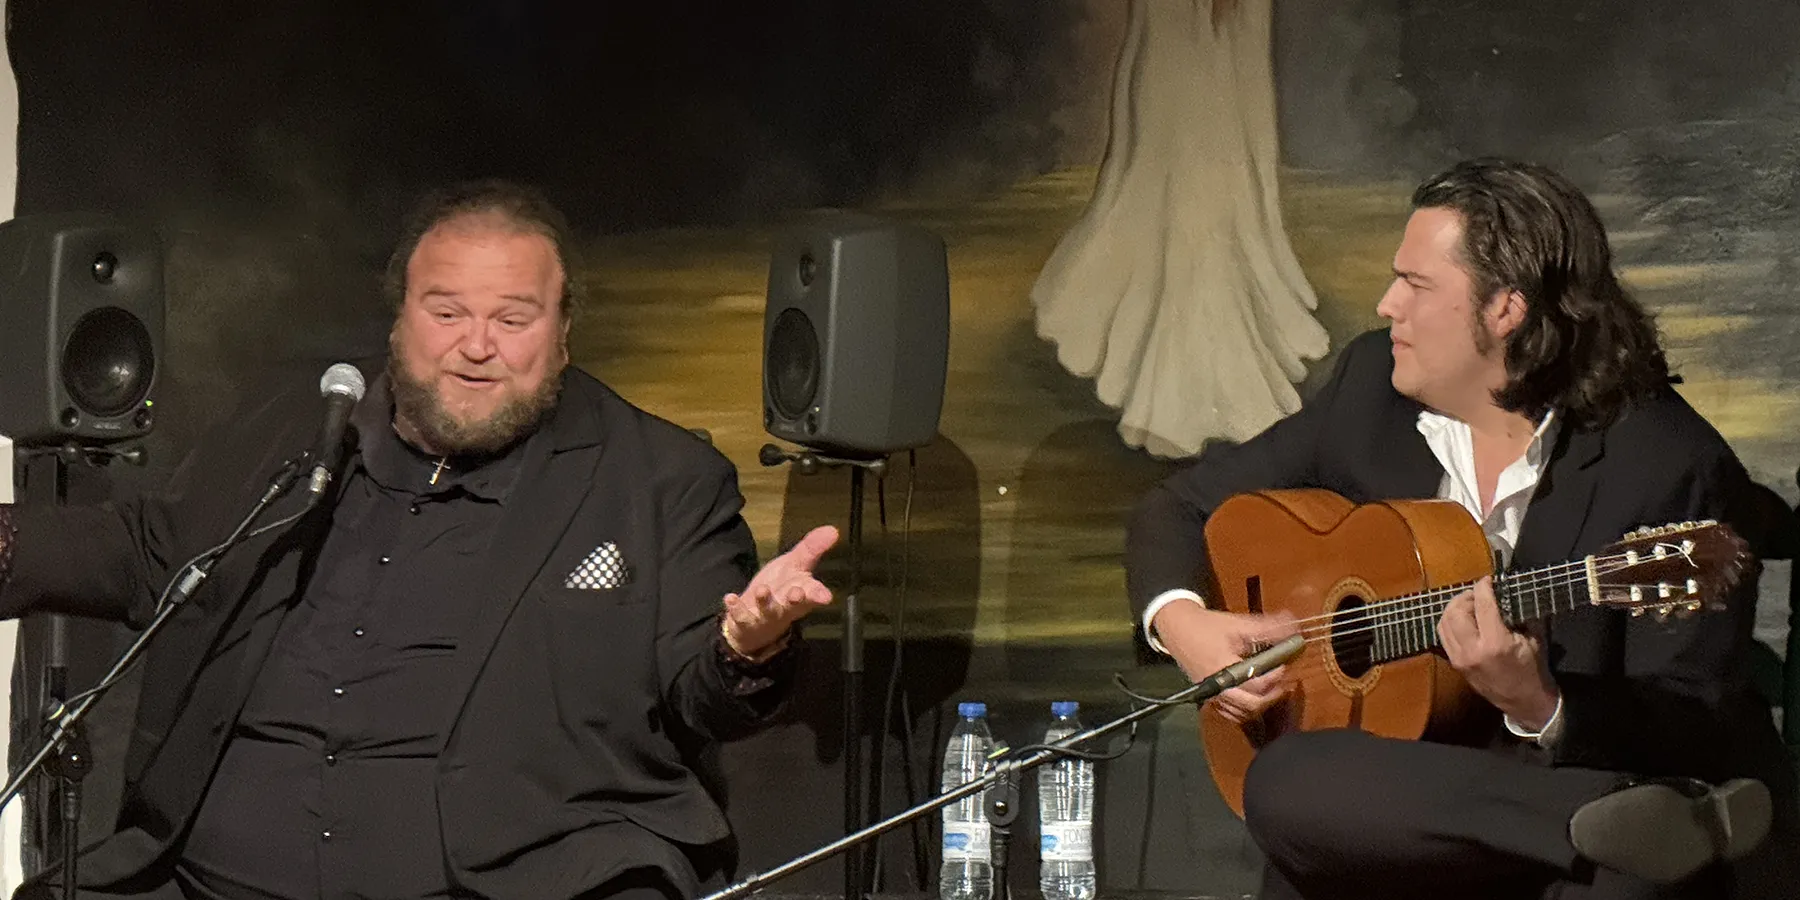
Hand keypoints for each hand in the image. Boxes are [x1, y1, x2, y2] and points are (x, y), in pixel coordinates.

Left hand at [723, 525, 838, 659]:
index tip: (826, 597)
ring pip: (768, 610)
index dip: (819, 595)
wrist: (757, 622)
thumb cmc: (781, 589)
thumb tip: (834, 529)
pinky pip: (741, 616)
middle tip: (797, 593)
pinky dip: (736, 608)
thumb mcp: (795, 565)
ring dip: (765, 601)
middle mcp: (786, 606)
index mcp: (801, 593)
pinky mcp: (746, 622)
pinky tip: (730, 597)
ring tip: (762, 590)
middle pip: (793, 605)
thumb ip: (812, 548)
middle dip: (795, 600)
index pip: (813, 594)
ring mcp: (766, 616)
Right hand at [1153, 601, 1296, 723]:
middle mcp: (1218, 687)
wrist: (1178, 629)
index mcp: (1225, 668)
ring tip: (1273, 690)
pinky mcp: (1209, 698)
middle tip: (1285, 683)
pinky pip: (1231, 715)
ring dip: (1262, 704)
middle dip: (1272, 696)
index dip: (1275, 677)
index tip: (1284, 666)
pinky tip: (1255, 699)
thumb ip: (1266, 627)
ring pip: (1243, 713)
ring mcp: (1212, 695)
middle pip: (1252, 705)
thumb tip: (1292, 627)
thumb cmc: (1207, 626)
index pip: (1256, 684)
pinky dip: (1246, 711)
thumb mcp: (1237, 623)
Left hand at [1437, 576, 1559, 728]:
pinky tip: (1463, 619)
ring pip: (1444, 622)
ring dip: (1455, 608)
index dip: (1483, 587)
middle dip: (1466, 596)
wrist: (1524, 702)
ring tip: (1470, 604)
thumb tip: (1507, 592)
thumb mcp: (1533, 639)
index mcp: (1496, 643)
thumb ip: (1519, 613)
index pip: (1482, 605)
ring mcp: (1459, 658)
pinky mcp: (1454, 663)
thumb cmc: (1533, 669)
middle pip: (1456, 611)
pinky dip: (1450, 621)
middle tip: (1479, 594)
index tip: (1488, 580)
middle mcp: (1472, 650)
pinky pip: (1443, 635)